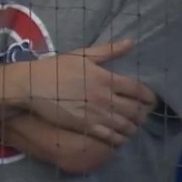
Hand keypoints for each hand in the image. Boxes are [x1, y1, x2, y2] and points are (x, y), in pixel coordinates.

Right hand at [20, 40, 156, 145]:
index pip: (139, 90)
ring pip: (126, 125)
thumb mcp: (81, 55)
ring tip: (132, 127)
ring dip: (133, 127)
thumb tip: (131, 42)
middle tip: (141, 115)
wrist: (31, 86)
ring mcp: (96, 114)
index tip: (150, 101)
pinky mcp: (85, 126)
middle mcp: (105, 97)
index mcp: (107, 78)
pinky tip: (119, 137)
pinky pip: (110, 137)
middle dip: (143, 114)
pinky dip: (119, 139)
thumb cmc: (55, 68)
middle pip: (136, 110)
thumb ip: (108, 50)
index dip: (149, 97)